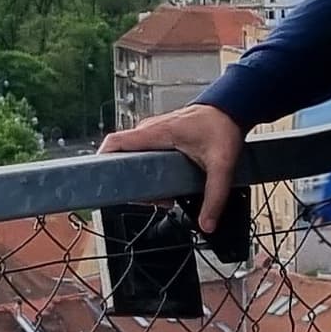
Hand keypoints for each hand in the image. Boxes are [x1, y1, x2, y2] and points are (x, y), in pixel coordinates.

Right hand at [100, 104, 240, 238]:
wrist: (231, 108)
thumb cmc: (222, 126)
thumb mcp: (222, 165)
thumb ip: (215, 197)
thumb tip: (207, 223)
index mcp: (157, 133)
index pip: (115, 142)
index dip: (102, 160)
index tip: (100, 181)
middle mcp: (150, 130)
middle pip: (121, 156)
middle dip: (128, 181)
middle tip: (145, 200)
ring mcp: (153, 132)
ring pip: (132, 157)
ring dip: (139, 178)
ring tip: (159, 197)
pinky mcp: (160, 137)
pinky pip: (142, 154)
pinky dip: (147, 171)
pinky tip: (163, 186)